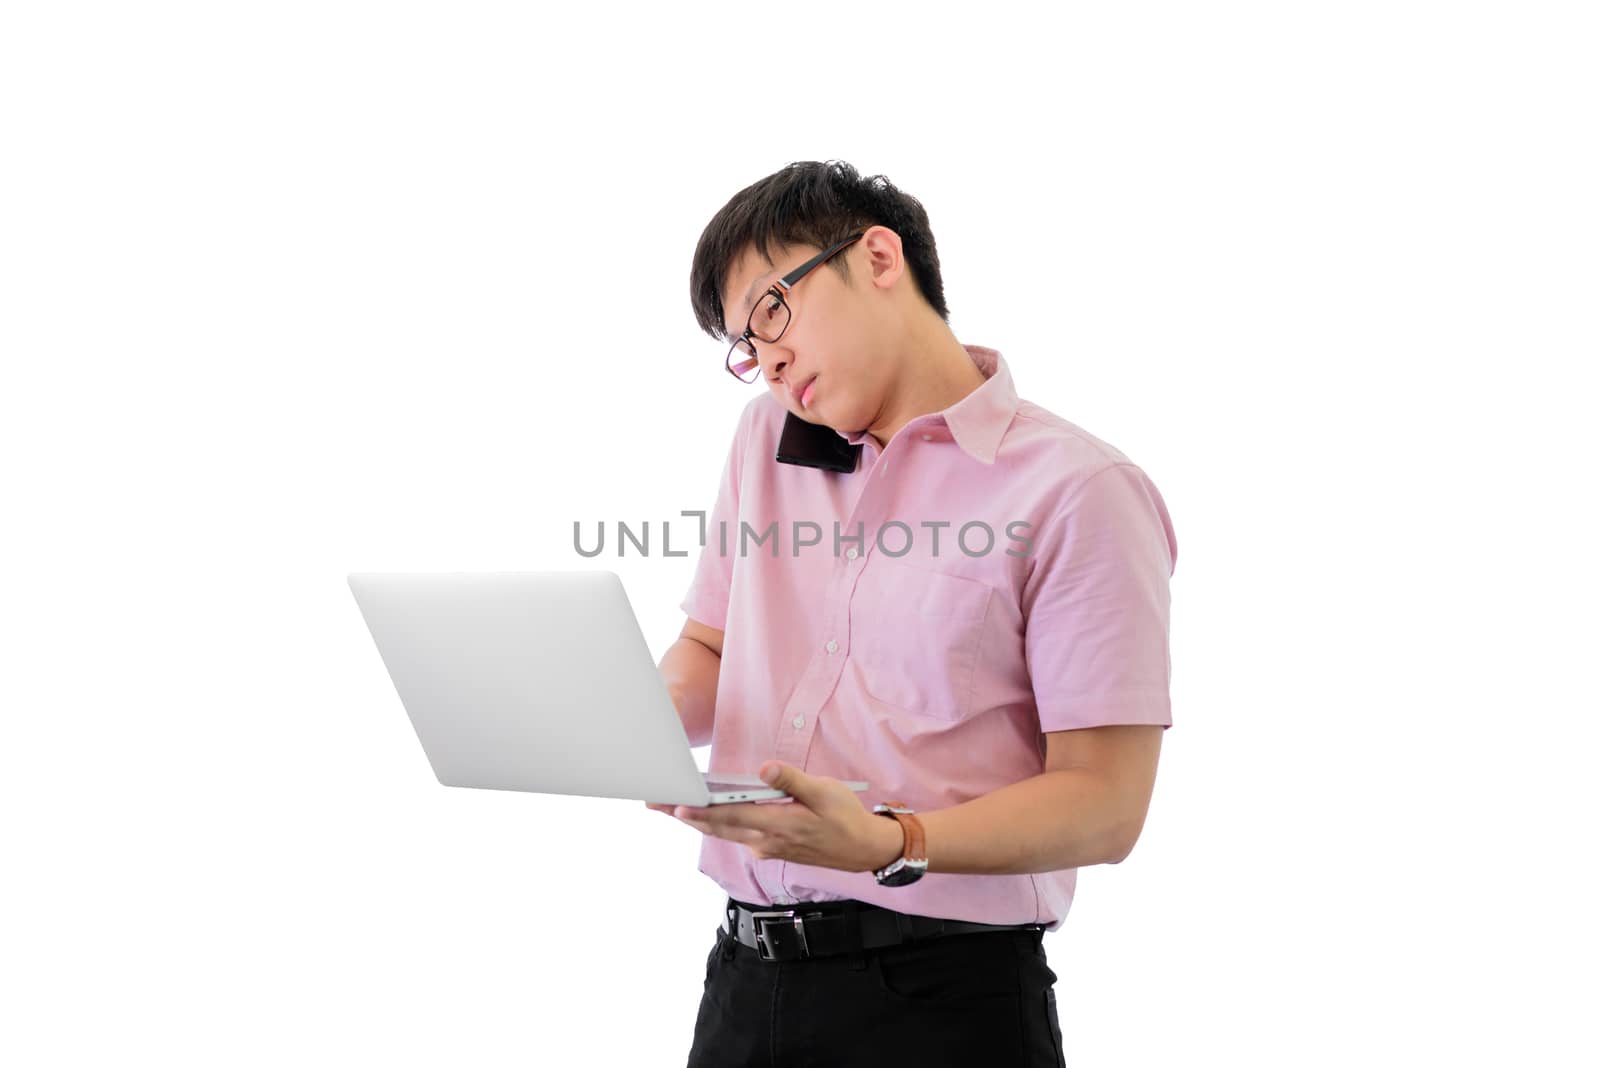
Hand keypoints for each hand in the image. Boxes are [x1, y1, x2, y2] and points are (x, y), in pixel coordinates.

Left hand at [644, 762, 904, 873]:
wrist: (864, 850)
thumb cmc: (845, 817)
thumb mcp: (825, 792)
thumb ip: (791, 780)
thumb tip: (764, 769)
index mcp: (778, 825)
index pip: (731, 816)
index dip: (701, 811)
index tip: (674, 805)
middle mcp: (766, 841)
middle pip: (717, 826)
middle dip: (684, 815)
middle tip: (654, 803)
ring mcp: (766, 847)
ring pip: (724, 832)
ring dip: (696, 821)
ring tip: (668, 807)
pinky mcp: (770, 848)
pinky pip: (737, 836)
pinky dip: (717, 825)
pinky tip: (703, 814)